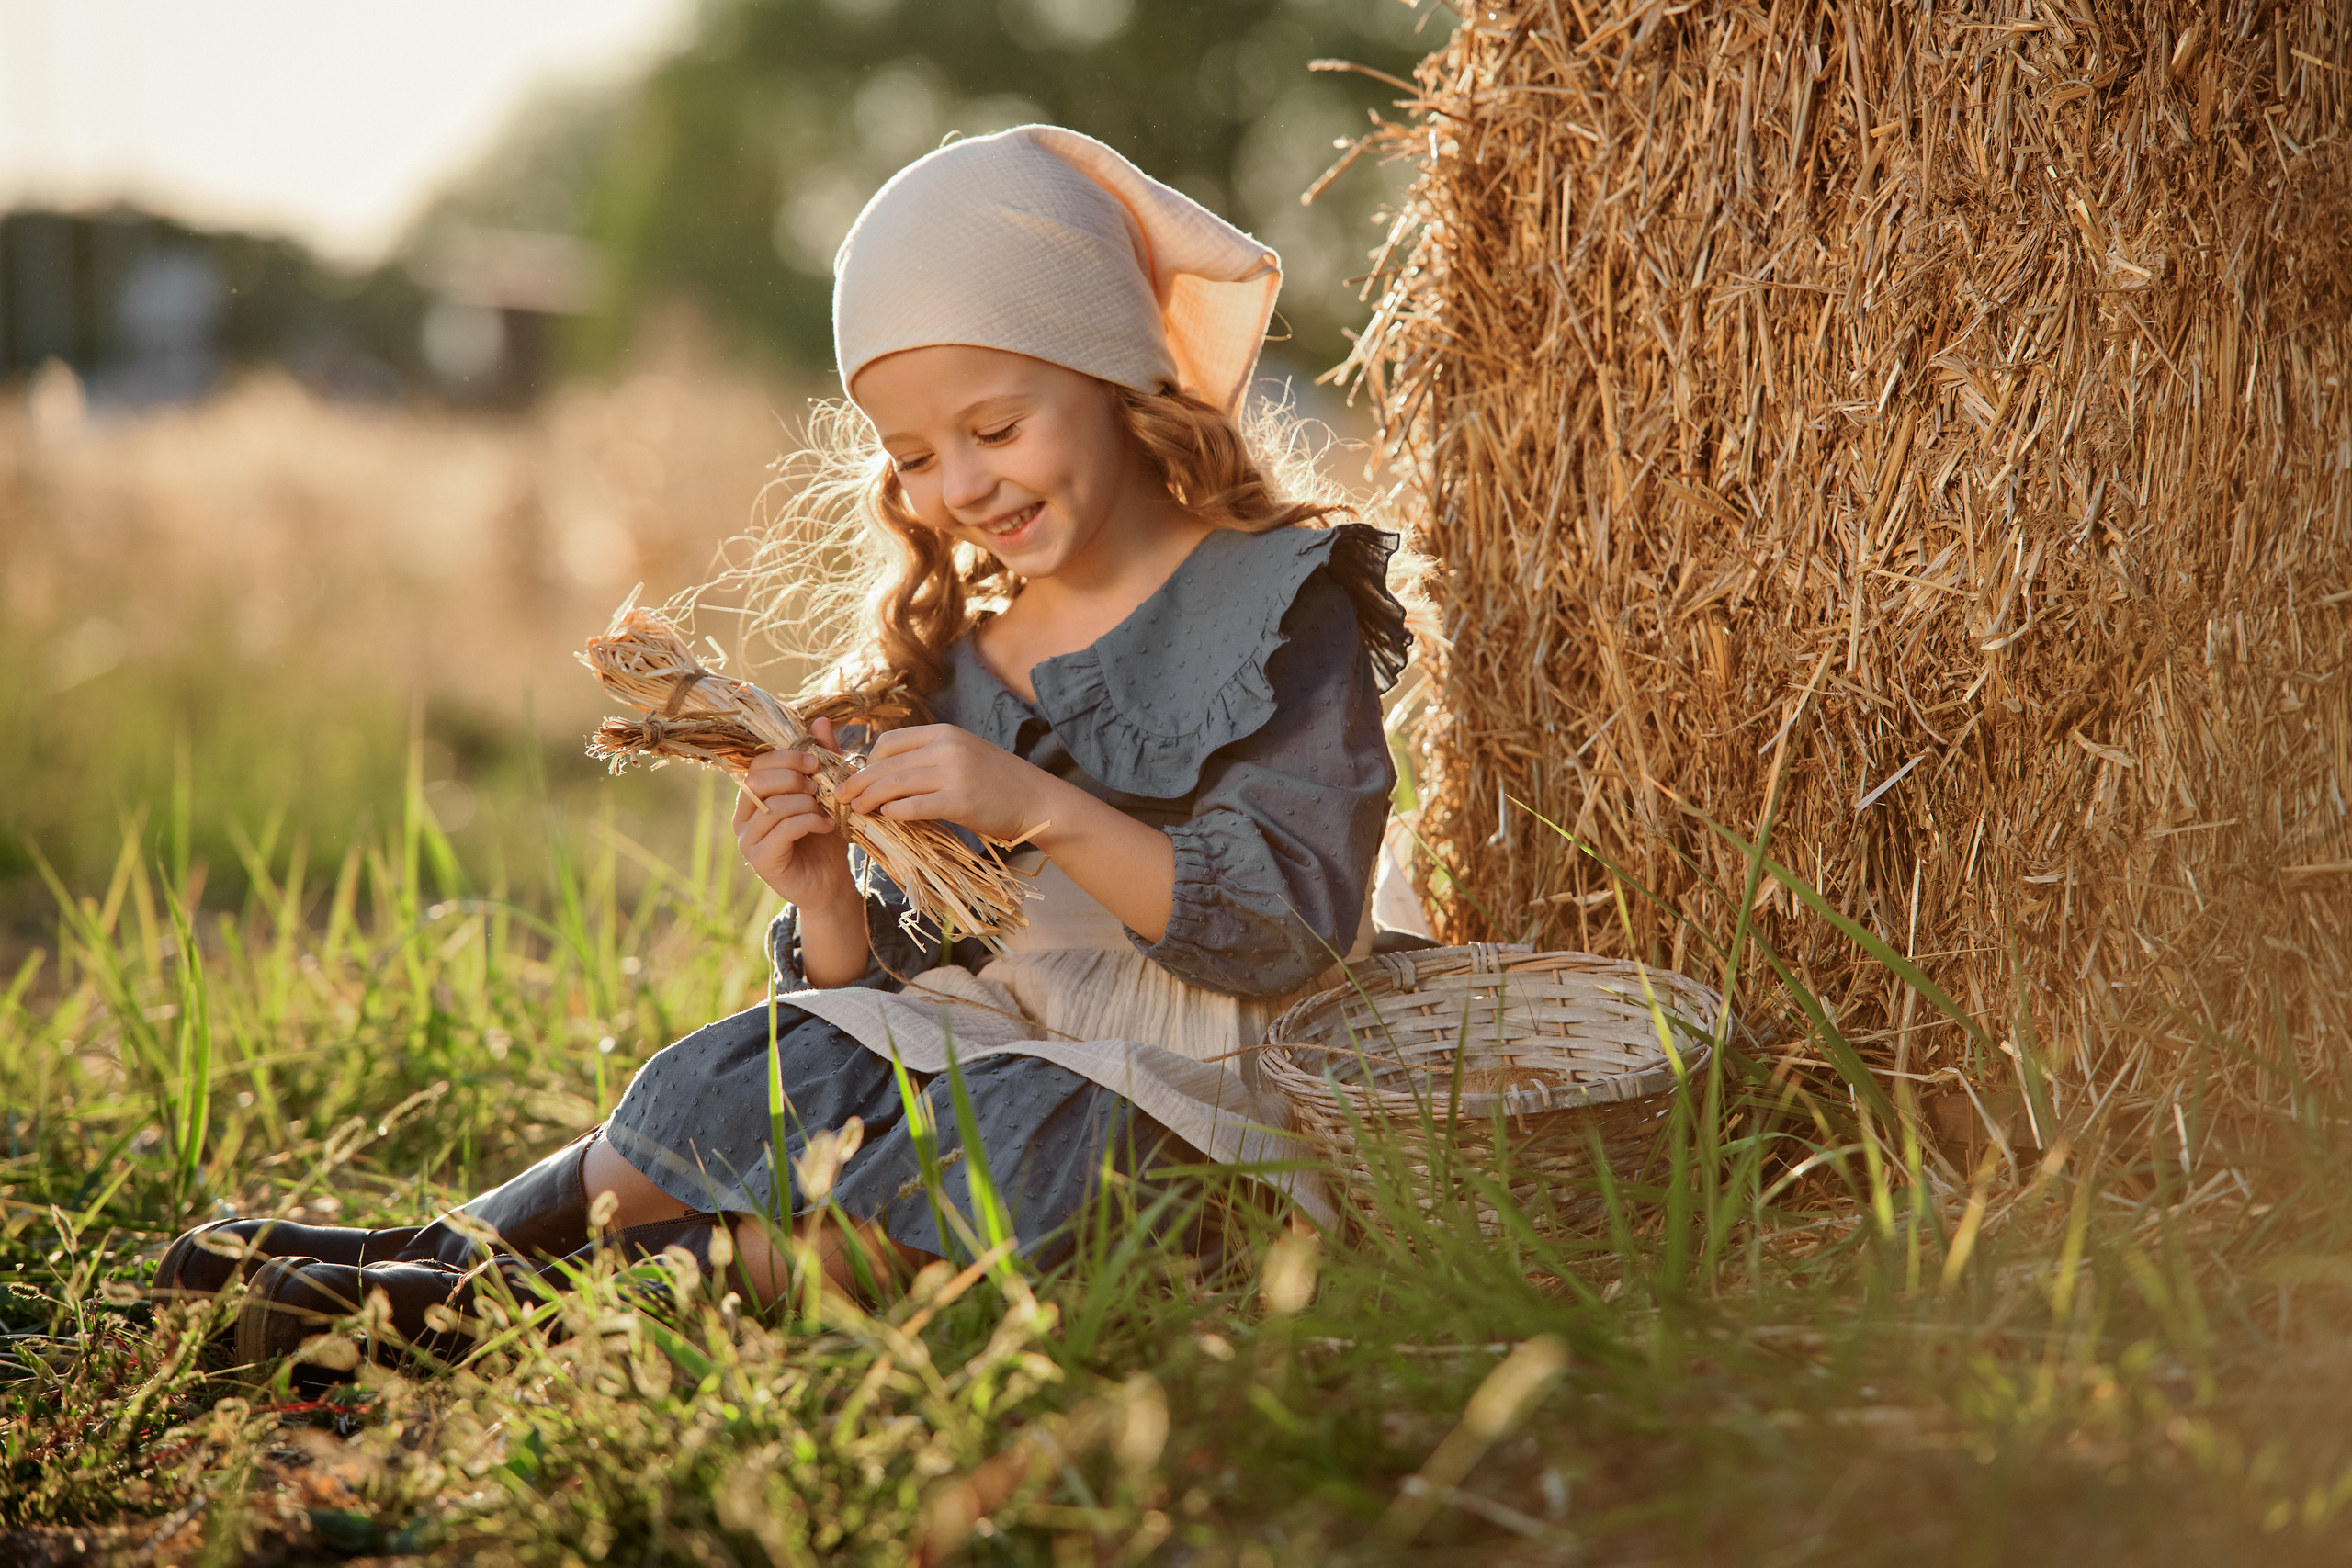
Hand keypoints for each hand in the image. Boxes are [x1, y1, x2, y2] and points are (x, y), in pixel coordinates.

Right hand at [734, 716, 859, 910]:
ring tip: (827, 810)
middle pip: (757, 781)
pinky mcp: (761, 860)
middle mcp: (744, 817)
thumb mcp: (827, 793)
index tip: (816, 761)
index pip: (758, 765)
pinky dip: (809, 822)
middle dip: (793, 777)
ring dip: (805, 803)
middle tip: (820, 786)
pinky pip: (781, 830)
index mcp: (754, 797)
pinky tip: (827, 826)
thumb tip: (822, 721)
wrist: (829, 882)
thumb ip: (823, 759)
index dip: (787, 757)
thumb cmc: (823, 837)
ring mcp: (748, 840)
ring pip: (772, 806)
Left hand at [833, 724, 1057, 844]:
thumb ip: (928, 760)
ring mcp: (955, 773)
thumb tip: (886, 776)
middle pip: (887, 763)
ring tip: (857, 811)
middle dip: (858, 782)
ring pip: (895, 784)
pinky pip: (915, 806)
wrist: (1038, 802)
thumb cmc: (997, 784)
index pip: (890, 742)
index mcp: (945, 733)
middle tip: (841, 798)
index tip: (858, 779)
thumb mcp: (963, 757)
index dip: (867, 762)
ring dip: (870, 798)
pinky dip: (895, 812)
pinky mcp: (961, 801)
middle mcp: (947, 747)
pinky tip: (887, 818)